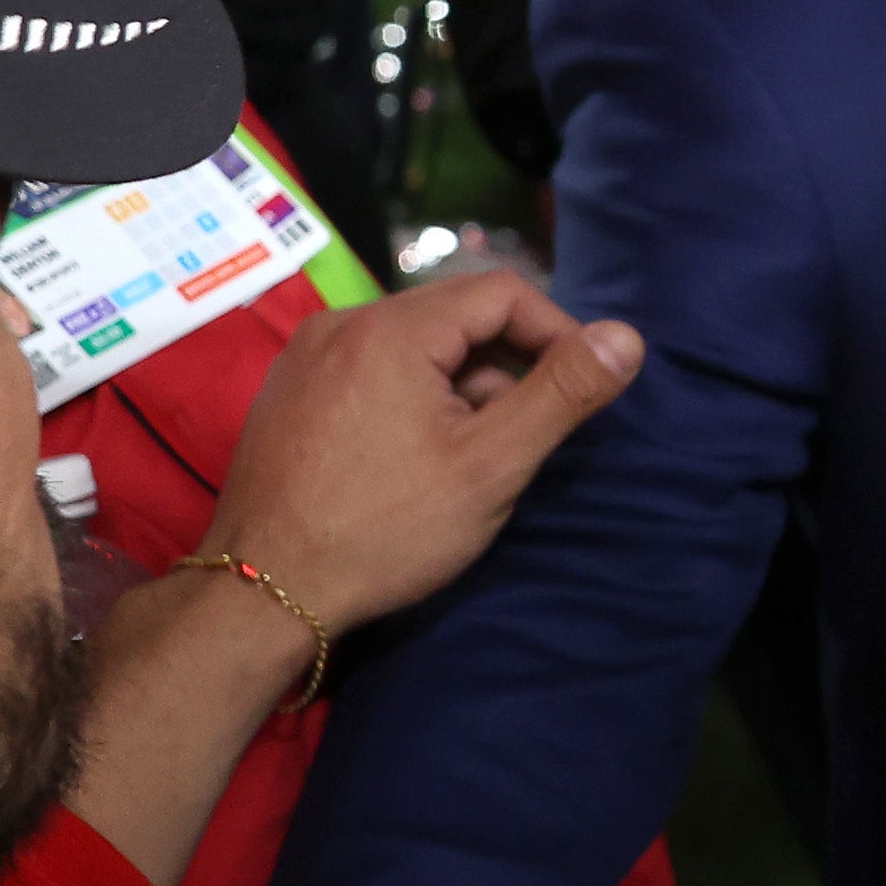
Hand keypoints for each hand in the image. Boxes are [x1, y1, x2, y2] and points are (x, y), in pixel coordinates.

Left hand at [204, 272, 643, 637]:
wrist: (258, 594)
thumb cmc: (384, 530)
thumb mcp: (492, 465)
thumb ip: (562, 393)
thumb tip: (628, 337)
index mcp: (391, 330)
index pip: (502, 291)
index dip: (556, 333)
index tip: (577, 392)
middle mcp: (340, 325)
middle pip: (455, 314)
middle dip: (506, 364)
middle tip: (522, 434)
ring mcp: (304, 359)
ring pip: (414, 344)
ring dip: (461, 384)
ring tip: (469, 455)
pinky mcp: (286, 394)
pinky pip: (371, 368)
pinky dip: (412, 395)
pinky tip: (413, 458)